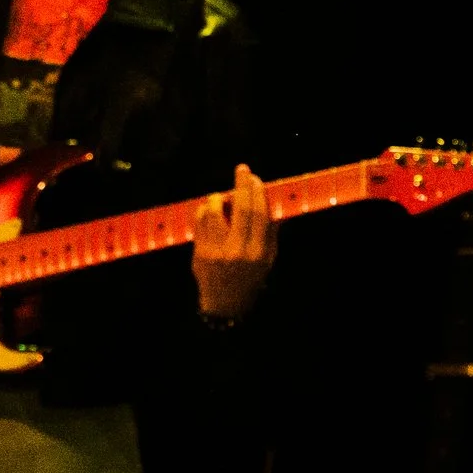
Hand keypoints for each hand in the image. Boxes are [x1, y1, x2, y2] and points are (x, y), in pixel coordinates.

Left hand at [191, 163, 276, 319]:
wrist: (225, 303)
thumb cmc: (250, 278)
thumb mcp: (268, 260)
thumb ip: (271, 233)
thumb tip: (272, 203)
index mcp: (259, 252)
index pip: (260, 214)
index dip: (257, 192)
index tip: (255, 178)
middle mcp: (238, 251)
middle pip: (241, 209)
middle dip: (242, 185)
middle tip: (242, 169)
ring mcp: (217, 252)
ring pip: (215, 212)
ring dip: (219, 198)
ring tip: (223, 197)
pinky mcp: (200, 253)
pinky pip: (200, 222)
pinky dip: (205, 210)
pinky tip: (210, 210)